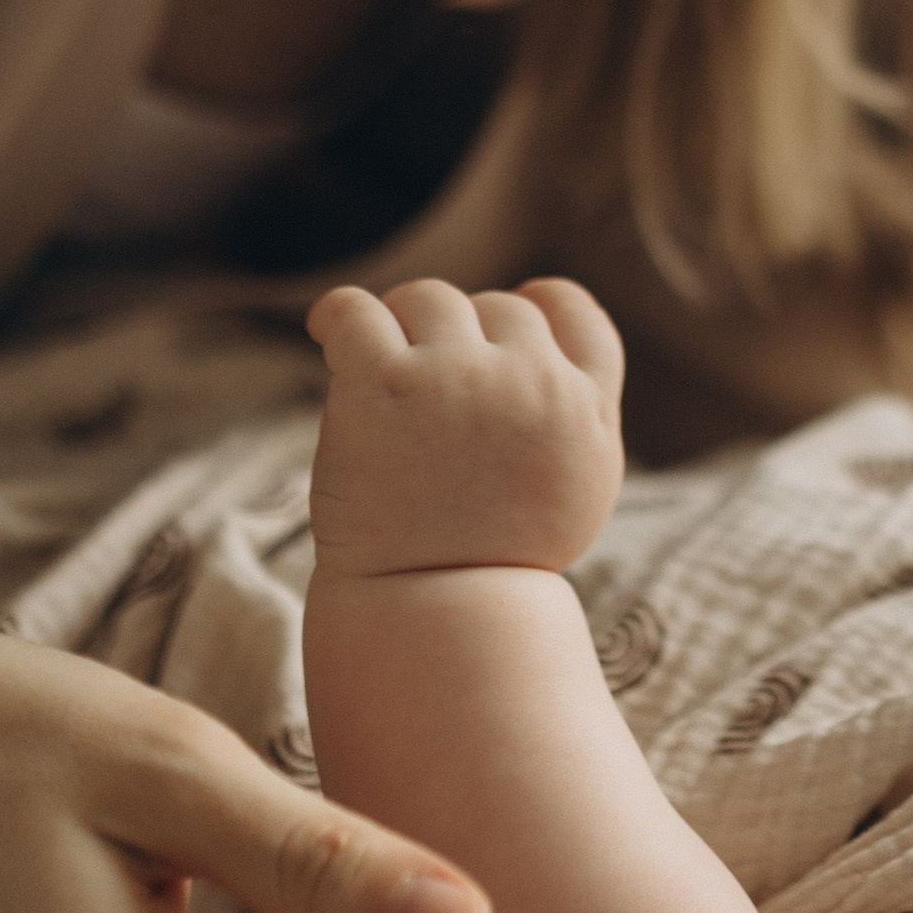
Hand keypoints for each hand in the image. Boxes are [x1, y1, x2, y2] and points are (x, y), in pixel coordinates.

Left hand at [307, 278, 626, 579]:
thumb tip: (542, 345)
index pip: (570, 310)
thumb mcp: (577, 487)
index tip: (502, 322)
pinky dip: (336, 315)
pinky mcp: (385, 381)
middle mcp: (532, 382)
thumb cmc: (495, 563)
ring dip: (402, 332)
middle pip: (494, 308)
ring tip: (382, 386)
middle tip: (425, 396)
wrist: (430, 612)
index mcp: (585, 408)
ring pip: (427, 300)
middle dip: (459, 340)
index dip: (535, 305)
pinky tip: (327, 332)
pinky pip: (354, 309)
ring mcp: (459, 376)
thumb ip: (575, 414)